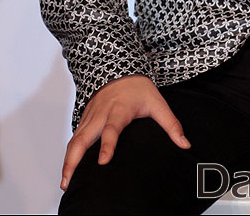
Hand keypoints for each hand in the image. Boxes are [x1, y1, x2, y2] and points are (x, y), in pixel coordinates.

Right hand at [60, 74, 190, 190]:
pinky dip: (69, 152)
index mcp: (119, 110)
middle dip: (74, 159)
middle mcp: (101, 114)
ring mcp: (90, 116)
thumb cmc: (139, 88)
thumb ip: (171, 125)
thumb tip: (185, 144)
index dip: (108, 145)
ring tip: (65, 181)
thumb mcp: (158, 103)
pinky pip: (74, 137)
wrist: (120, 68)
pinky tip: (68, 168)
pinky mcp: (84, 118)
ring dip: (68, 160)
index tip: (103, 161)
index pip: (112, 129)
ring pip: (75, 139)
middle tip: (68, 180)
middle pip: (84, 138)